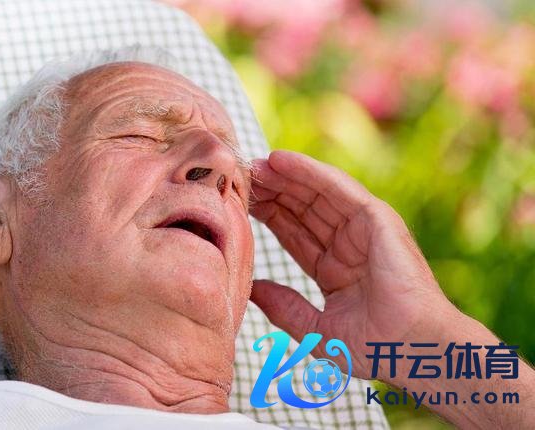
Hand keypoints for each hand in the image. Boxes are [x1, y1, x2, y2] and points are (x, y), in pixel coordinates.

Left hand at [249, 150, 456, 378]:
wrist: (414, 350)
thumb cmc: (376, 347)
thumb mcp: (317, 329)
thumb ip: (285, 308)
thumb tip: (252, 289)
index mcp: (335, 268)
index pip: (295, 234)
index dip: (269, 217)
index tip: (240, 203)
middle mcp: (349, 244)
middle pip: (303, 210)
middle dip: (273, 192)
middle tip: (243, 175)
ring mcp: (364, 229)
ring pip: (317, 194)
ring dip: (286, 176)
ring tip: (256, 163)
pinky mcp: (377, 219)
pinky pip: (338, 189)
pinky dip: (310, 172)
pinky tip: (282, 160)